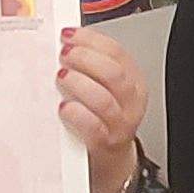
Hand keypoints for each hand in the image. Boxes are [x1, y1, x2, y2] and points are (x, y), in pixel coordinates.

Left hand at [55, 27, 147, 192]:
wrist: (109, 158)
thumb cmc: (100, 117)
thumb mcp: (102, 87)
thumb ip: (88, 67)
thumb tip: (62, 42)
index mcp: (131, 80)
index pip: (116, 52)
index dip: (90, 39)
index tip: (67, 34)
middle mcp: (130, 101)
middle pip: (113, 73)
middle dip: (85, 59)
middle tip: (64, 55)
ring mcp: (120, 124)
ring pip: (105, 99)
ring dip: (80, 84)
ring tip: (62, 77)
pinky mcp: (105, 144)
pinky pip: (94, 128)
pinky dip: (77, 115)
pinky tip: (64, 108)